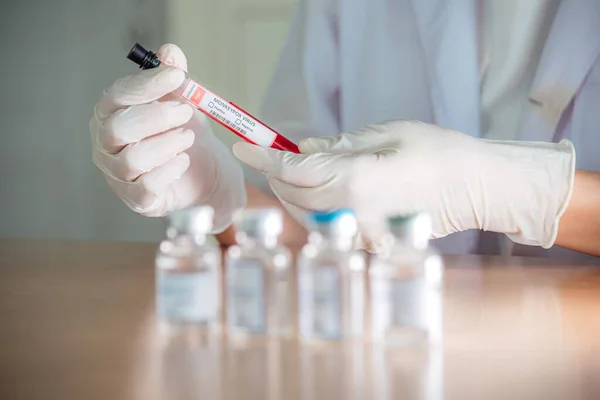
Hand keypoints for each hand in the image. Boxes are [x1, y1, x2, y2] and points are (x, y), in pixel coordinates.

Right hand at [90, 44, 245, 231]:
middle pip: (118, 128)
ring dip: (166, 144)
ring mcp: (118, 175)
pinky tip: (183, 161)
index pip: (117, 96)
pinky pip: (146, 187)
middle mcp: (107, 145)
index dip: (147, 85)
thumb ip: (173, 79)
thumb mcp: (184, 103)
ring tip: (188, 137)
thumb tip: (169, 51)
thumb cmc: (186, 136)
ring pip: (132, 159)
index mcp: (111, 115)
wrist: (207, 175)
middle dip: (157, 116)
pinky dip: (169, 170)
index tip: (178, 76)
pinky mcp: (137, 200)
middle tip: (186, 112)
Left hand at [232, 120, 574, 250]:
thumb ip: (337, 144)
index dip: (262, 158)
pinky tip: (317, 194)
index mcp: (354, 179)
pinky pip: (327, 227)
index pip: (292, 170)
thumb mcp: (384, 133)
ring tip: (291, 173)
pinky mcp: (369, 242)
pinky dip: (313, 209)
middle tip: (267, 155)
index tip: (242, 146)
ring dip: (290, 194)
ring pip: (306, 215)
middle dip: (274, 175)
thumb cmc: (437, 152)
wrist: (476, 187)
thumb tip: (303, 149)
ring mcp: (360, 232)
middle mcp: (351, 211)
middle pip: (292, 195)